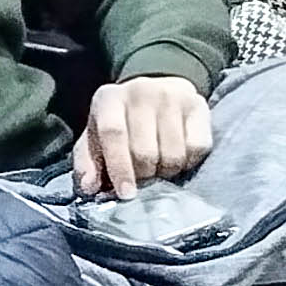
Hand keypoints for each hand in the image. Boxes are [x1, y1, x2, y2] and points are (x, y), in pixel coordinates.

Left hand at [71, 74, 213, 197]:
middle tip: (143, 177)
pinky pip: (197, 148)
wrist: (156, 92)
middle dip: (144, 175)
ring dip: (167, 171)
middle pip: (144, 150)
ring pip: (174, 153)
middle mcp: (140, 91)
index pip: (114, 133)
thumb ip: (87, 163)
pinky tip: (179, 155)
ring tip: (159, 165)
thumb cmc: (122, 123)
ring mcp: (171, 95)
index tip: (126, 193)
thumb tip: (89, 187)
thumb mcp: (95, 139)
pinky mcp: (197, 104)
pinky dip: (189, 162)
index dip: (119, 167)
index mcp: (109, 99)